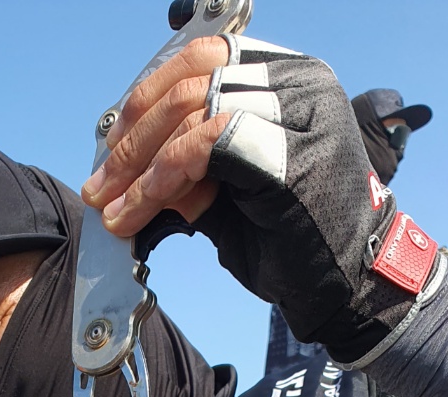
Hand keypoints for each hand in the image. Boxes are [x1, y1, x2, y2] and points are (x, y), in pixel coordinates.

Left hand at [83, 34, 442, 365]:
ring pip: (195, 108)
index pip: (204, 57)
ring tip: (112, 206)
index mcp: (287, 79)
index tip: (113, 141)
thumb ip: (187, 166)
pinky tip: (141, 210)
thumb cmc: (291, 242)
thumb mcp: (227, 192)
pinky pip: (206, 145)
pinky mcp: (290, 154)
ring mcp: (300, 113)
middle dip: (133, 136)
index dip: (148, 95)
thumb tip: (124, 164)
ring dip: (140, 162)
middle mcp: (299, 82)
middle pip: (194, 77)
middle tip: (100, 184)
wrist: (346, 288)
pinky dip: (162, 178)